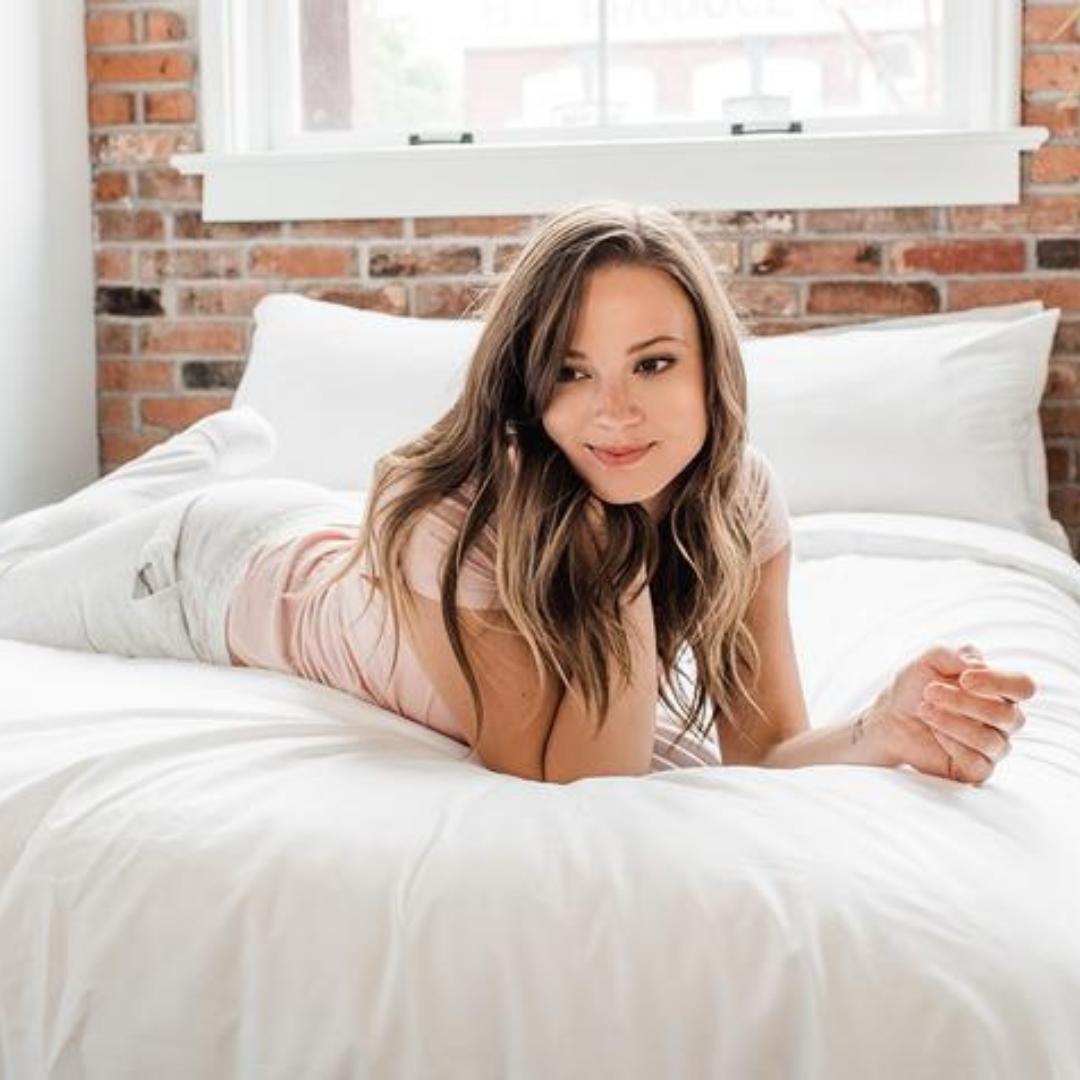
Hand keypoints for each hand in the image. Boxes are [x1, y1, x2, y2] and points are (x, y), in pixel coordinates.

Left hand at [869, 643, 1034, 785]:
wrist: (890, 715)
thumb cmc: (915, 685)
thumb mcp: (927, 659)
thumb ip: (951, 654)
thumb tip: (975, 664)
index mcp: (999, 689)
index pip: (1023, 686)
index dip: (1000, 682)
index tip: (965, 678)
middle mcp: (1002, 719)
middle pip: (1008, 716)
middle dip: (965, 702)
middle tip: (930, 691)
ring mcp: (992, 745)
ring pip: (991, 741)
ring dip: (953, 722)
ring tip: (924, 709)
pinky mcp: (976, 769)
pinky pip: (977, 762)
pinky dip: (952, 744)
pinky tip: (935, 732)